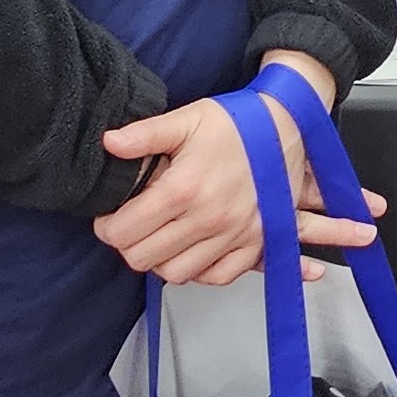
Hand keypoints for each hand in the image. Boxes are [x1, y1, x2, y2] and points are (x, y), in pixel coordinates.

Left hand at [95, 70, 382, 286]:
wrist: (290, 126)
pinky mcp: (256, 243)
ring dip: (160, 260)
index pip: (124, 231)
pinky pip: (217, 277)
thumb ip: (144, 134)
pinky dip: (199, 270)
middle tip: (131, 227)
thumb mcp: (187, 119)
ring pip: (176, 274)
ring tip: (159, 238)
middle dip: (128, 244)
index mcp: (184, 188)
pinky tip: (191, 249)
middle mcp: (209, 218)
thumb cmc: (237, 123)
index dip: (107, 227)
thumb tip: (107, 143)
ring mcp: (235, 235)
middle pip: (143, 258)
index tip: (109, 217)